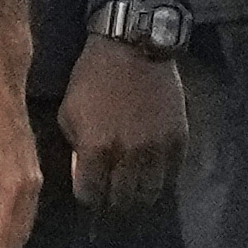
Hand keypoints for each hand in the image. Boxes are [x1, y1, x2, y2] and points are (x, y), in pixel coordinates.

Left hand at [56, 34, 186, 213]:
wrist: (133, 46)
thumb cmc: (93, 76)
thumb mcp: (68, 111)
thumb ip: (75, 147)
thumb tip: (84, 173)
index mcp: (96, 149)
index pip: (91, 196)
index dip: (88, 195)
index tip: (89, 189)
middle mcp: (128, 156)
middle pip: (122, 201)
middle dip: (112, 199)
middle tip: (110, 191)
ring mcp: (157, 150)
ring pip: (150, 194)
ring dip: (138, 193)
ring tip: (132, 185)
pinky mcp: (178, 140)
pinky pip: (172, 176)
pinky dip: (160, 177)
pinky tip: (151, 169)